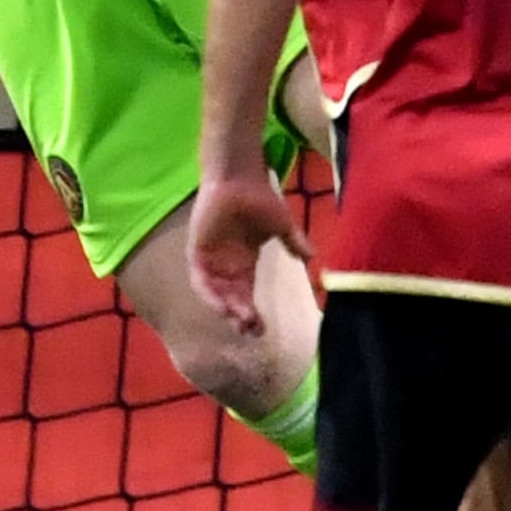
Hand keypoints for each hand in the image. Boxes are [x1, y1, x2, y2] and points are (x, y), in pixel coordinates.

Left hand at [191, 166, 303, 335]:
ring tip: (241, 321)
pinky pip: (200, 282)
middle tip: (253, 330)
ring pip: (215, 296)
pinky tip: (222, 306)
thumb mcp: (282, 225)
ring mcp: (211, 261)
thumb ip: (295, 242)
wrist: (238, 179)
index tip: (264, 329)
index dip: (253, 314)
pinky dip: (210, 296)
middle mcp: (226, 268)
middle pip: (231, 302)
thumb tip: (313, 258)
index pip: (246, 298)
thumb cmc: (259, 198)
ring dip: (226, 310)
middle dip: (241, 319)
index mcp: (243, 266)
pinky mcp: (197, 253)